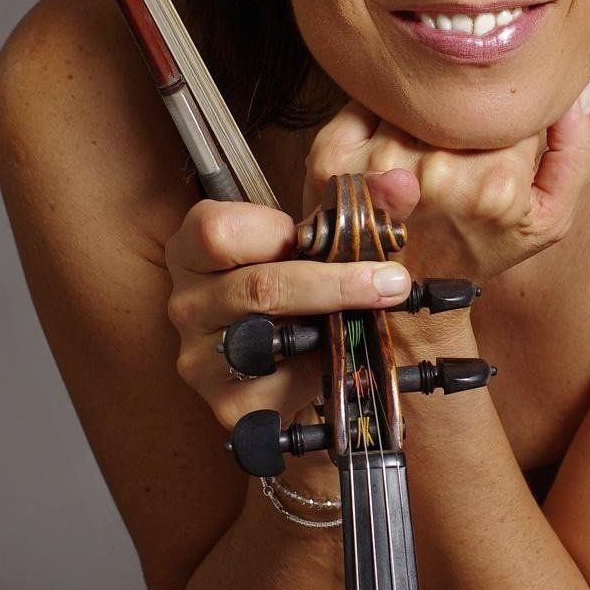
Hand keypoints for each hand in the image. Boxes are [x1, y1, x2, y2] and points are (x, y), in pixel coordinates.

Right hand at [163, 182, 417, 434]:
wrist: (283, 358)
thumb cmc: (295, 282)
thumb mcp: (317, 237)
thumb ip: (358, 203)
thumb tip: (401, 182)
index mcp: (194, 250)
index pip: (218, 231)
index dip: (275, 231)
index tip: (322, 236)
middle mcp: (188, 304)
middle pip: (259, 287)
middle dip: (336, 282)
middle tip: (392, 282)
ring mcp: (202, 359)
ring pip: (271, 340)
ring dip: (332, 327)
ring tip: (372, 317)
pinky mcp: (230, 407)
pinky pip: (280, 388)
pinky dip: (319, 372)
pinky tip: (340, 358)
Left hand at [303, 86, 589, 287]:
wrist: (405, 294)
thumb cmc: (478, 249)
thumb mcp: (549, 218)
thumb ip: (577, 151)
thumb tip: (574, 90)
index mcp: (496, 184)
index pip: (513, 103)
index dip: (509, 114)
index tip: (498, 140)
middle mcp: (436, 171)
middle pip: (462, 97)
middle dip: (465, 114)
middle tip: (459, 149)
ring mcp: (380, 163)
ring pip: (418, 94)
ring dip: (423, 111)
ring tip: (424, 152)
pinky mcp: (333, 156)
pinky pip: (368, 99)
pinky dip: (379, 111)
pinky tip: (388, 146)